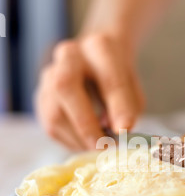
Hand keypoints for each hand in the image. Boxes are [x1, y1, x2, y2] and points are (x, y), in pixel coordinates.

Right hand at [36, 33, 144, 150]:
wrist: (94, 60)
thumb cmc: (116, 77)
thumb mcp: (132, 87)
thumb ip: (128, 107)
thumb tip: (119, 130)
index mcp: (99, 47)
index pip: (108, 77)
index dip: (118, 107)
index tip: (125, 130)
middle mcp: (69, 56)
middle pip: (65, 87)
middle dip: (86, 123)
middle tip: (104, 145)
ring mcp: (49, 75)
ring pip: (54, 113)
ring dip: (79, 138)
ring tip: (100, 148)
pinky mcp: (41, 97)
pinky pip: (51, 126)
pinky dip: (72, 141)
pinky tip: (87, 143)